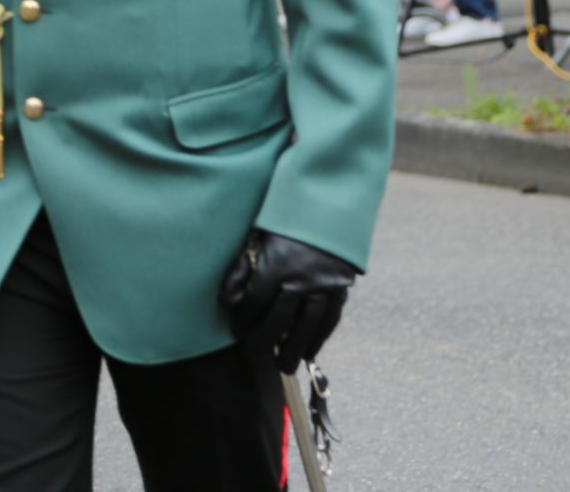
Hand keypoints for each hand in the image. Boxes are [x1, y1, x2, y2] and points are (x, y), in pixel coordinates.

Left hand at [219, 229, 358, 373]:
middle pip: (279, 320)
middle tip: (252, 358)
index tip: (236, 332)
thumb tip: (228, 300)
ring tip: (283, 366)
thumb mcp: (257, 235)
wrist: (328, 203)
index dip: (243, 320)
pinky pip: (330, 320)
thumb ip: (242, 267)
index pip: (255, 302)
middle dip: (263, 342)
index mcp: (277, 264)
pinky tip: (309, 351)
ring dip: (294, 348)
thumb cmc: (285, 218)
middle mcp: (302, 279)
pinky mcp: (341, 289)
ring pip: (307, 326)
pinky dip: (319, 337)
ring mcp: (324, 286)